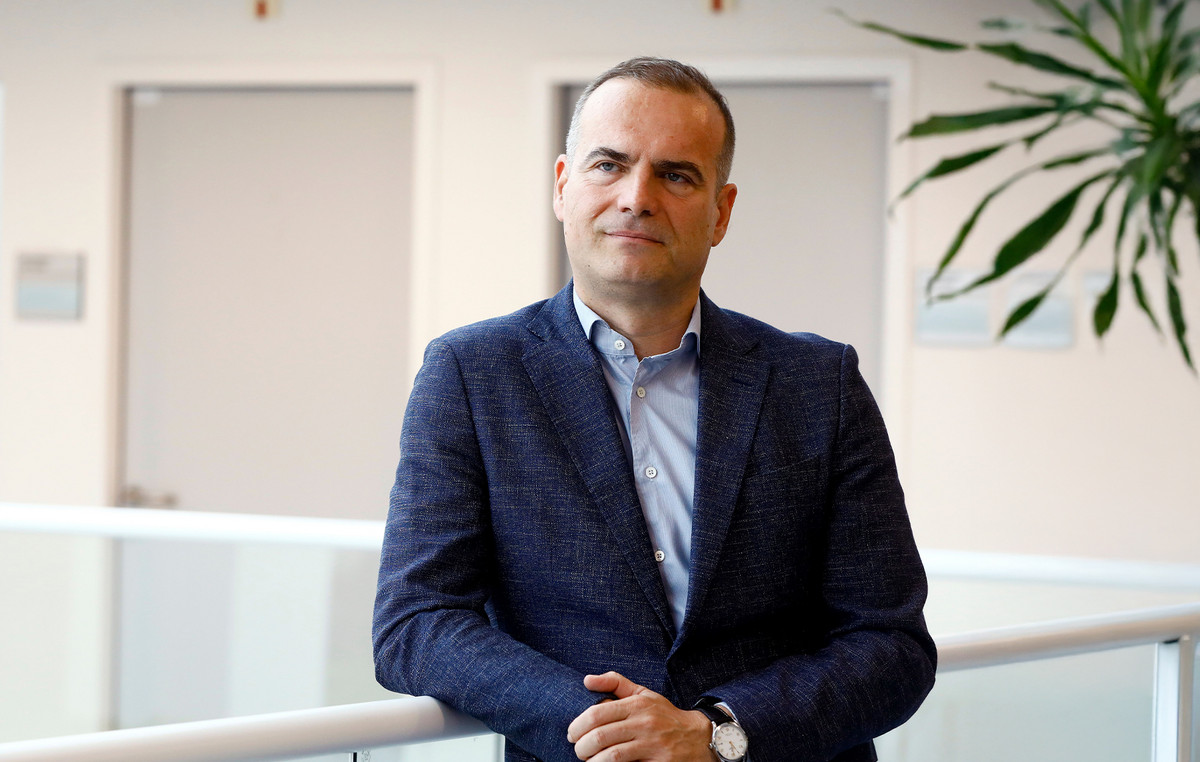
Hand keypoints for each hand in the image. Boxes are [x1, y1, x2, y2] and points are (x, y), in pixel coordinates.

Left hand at [567, 671, 712, 760]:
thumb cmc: (665, 715)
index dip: (578, 726)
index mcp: (637, 704)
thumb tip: (586, 679)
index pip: (598, 714)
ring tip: (589, 761)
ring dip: (594, 761)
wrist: (699, 737)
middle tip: (579, 751)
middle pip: (601, 736)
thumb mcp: (643, 694)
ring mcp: (653, 744)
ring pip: (613, 755)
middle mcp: (645, 723)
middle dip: (582, 747)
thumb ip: (615, 683)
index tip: (572, 734)